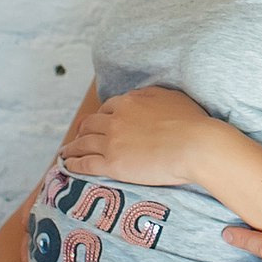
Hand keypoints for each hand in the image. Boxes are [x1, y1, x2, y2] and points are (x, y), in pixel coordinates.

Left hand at [60, 87, 219, 186]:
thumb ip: (150, 96)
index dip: (101, 116)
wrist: (194, 145)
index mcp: (130, 102)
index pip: (108, 108)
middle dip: (83, 130)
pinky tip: (67, 165)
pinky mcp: (112, 163)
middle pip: (91, 124)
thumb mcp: (170, 97)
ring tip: (67, 152)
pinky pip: (85, 163)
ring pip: (83, 142)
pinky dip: (73, 163)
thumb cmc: (191, 122)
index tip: (99, 123)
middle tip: (79, 137)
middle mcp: (116, 119)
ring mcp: (112, 141)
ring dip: (73, 147)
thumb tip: (141, 98)